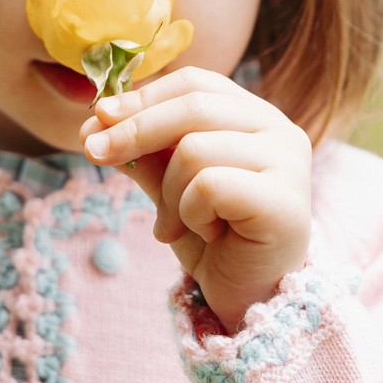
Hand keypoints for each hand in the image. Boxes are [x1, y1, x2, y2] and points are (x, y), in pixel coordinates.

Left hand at [80, 66, 312, 332]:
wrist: (250, 300)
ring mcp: (288, 163)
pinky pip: (210, 185)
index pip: (196, 83)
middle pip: (194, 105)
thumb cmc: (215, 240)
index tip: (98, 116)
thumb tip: (93, 123)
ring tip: (177, 225)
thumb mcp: (168, 186)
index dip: (144, 95)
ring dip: (169, 192)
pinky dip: (190, 212)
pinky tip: (206, 235)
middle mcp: (279, 130)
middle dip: (134, 129)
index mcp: (255, 116)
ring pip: (195, 148)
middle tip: (94, 152)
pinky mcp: (285, 200)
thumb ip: (143, 152)